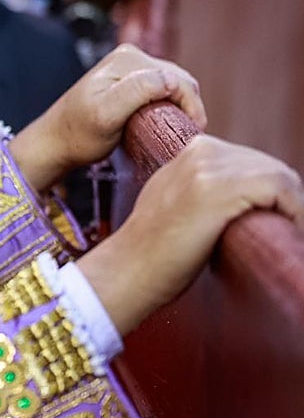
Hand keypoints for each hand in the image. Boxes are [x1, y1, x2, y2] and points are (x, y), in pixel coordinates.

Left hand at [10, 44, 204, 190]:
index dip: (191, 105)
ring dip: (181, 106)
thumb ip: (136, 93)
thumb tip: (170, 79)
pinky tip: (164, 124)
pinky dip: (170, 106)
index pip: (176, 78)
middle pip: (179, 79)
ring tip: (176, 131)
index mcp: (127, 58)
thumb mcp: (106, 115)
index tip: (192, 131)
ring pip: (174, 85)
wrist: (56, 140)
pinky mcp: (131, 81)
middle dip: (188, 106)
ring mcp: (130, 67)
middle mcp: (130, 56)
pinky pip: (163, 91)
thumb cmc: (77, 133)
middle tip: (185, 135)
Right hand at [78, 135, 303, 334]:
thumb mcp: (174, 199)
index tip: (269, 218)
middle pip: (269, 165)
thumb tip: (241, 196)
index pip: (250, 161)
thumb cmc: (154, 249)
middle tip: (283, 229)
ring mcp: (209, 167)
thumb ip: (203, 186)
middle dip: (283, 199)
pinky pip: (282, 188)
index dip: (266, 192)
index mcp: (190, 150)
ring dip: (292, 206)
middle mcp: (201, 151)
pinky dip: (295, 211)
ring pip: (280, 175)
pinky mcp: (222, 188)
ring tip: (286, 232)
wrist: (130, 267)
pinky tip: (287, 231)